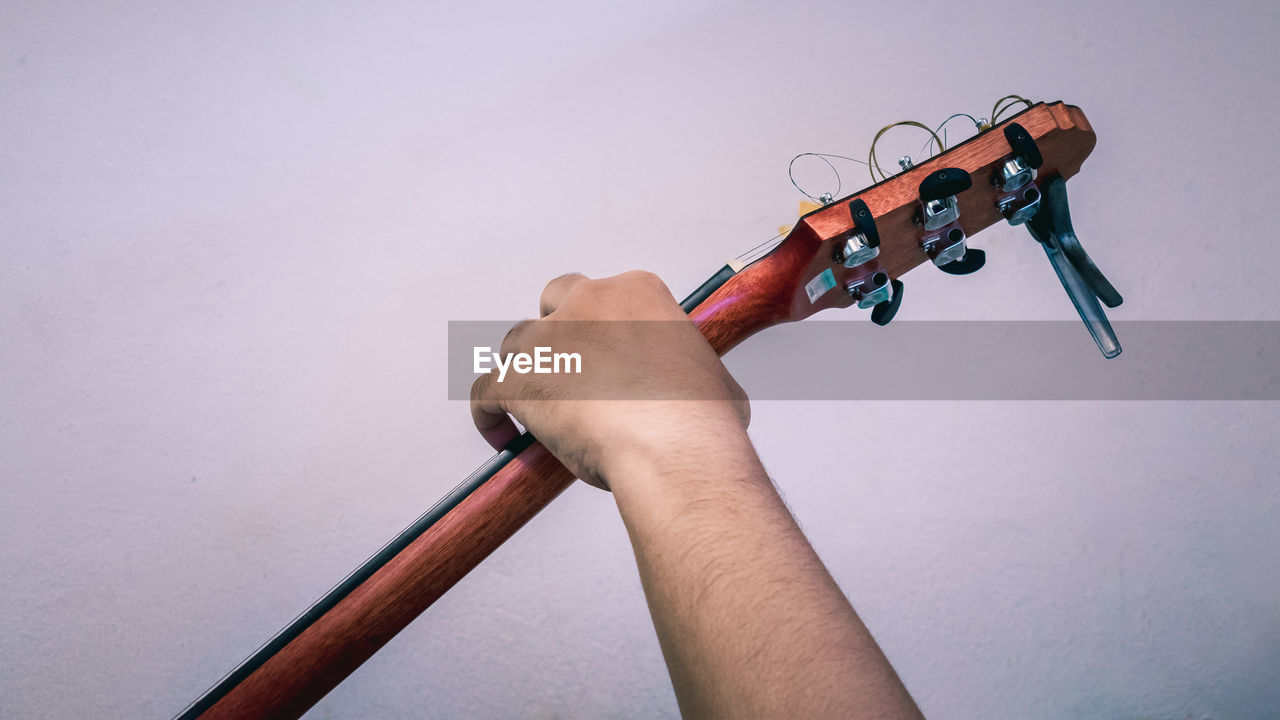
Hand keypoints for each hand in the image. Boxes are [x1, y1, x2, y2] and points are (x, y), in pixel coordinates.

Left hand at [469, 270, 749, 489]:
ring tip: (537, 405)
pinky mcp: (516, 378)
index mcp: (636, 293)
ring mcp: (546, 338)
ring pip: (517, 344)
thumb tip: (694, 391)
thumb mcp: (715, 377)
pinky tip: (502, 435)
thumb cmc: (699, 416)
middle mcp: (587, 302)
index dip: (604, 328)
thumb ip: (690, 372)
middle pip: (555, 302)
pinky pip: (485, 390)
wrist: (671, 445)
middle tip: (570, 371)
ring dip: (525, 370)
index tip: (609, 356)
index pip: (606, 296)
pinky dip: (490, 413)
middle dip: (557, 331)